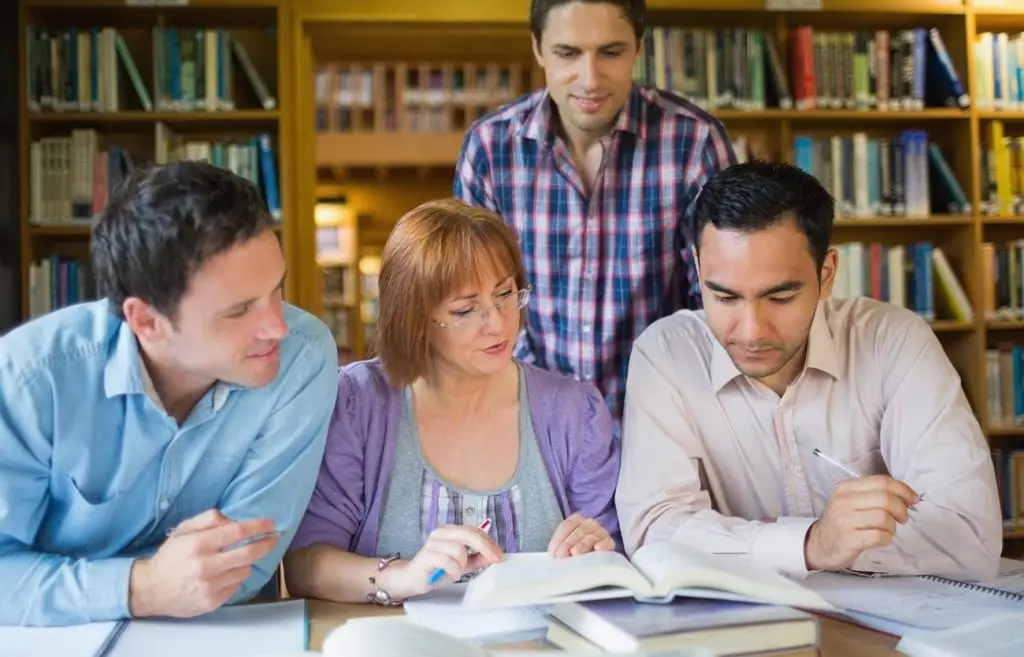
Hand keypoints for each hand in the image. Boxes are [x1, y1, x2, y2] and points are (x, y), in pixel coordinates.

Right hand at [128, 510, 279, 617]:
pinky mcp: (212, 602)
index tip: (271, 524)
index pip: (236, 532)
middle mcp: (205, 566)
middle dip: (266, 544)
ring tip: (232, 560)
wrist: (150, 589)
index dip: (257, 527)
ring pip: (245, 570)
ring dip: (245, 563)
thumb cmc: (171, 557)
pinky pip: (236, 586)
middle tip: (274, 538)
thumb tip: (233, 520)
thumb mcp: (183, 531)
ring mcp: (209, 586)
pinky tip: (223, 576)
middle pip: (248, 553)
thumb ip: (208, 520)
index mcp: (198, 544)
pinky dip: (234, 578)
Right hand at [378, 524, 502, 599]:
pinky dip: (453, 570)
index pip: (474, 530)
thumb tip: (493, 556)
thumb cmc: (436, 570)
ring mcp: (433, 543)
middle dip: (485, 547)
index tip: (499, 555)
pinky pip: (448, 561)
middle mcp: (441, 533)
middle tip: (494, 560)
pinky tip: (449, 574)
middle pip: (469, 534)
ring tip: (455, 572)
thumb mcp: (461, 565)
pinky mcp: (426, 555)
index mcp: (450, 531)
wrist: (411, 579)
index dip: (489, 542)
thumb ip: (476, 559)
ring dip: (462, 564)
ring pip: (459, 549)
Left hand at [547, 513, 614, 557]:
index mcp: (576, 519)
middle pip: (578, 531)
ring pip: (591, 537)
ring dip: (582, 545)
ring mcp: (601, 531)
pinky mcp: (610, 542)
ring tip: (574, 553)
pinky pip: (607, 542)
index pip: (566, 526)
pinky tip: (597, 548)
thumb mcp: (565, 547)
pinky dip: (602, 544)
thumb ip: (559, 547)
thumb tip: (554, 555)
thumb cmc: (574, 551)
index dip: (558, 539)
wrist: (592, 559)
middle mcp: (589, 523)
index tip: (553, 553)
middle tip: (561, 555)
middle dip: (568, 543)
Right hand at [805, 475, 919, 570]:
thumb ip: (874, 494)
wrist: (820, 544)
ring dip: (893, 525)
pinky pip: (880, 536)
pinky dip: (887, 538)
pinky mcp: (849, 540)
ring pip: (884, 518)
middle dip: (901, 509)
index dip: (903, 489)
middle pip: (885, 499)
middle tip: (902, 517)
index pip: (881, 482)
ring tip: (887, 529)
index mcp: (846, 488)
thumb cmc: (842, 522)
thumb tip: (908, 496)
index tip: (913, 499)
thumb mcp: (851, 501)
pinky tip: (881, 538)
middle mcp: (844, 501)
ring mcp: (845, 520)